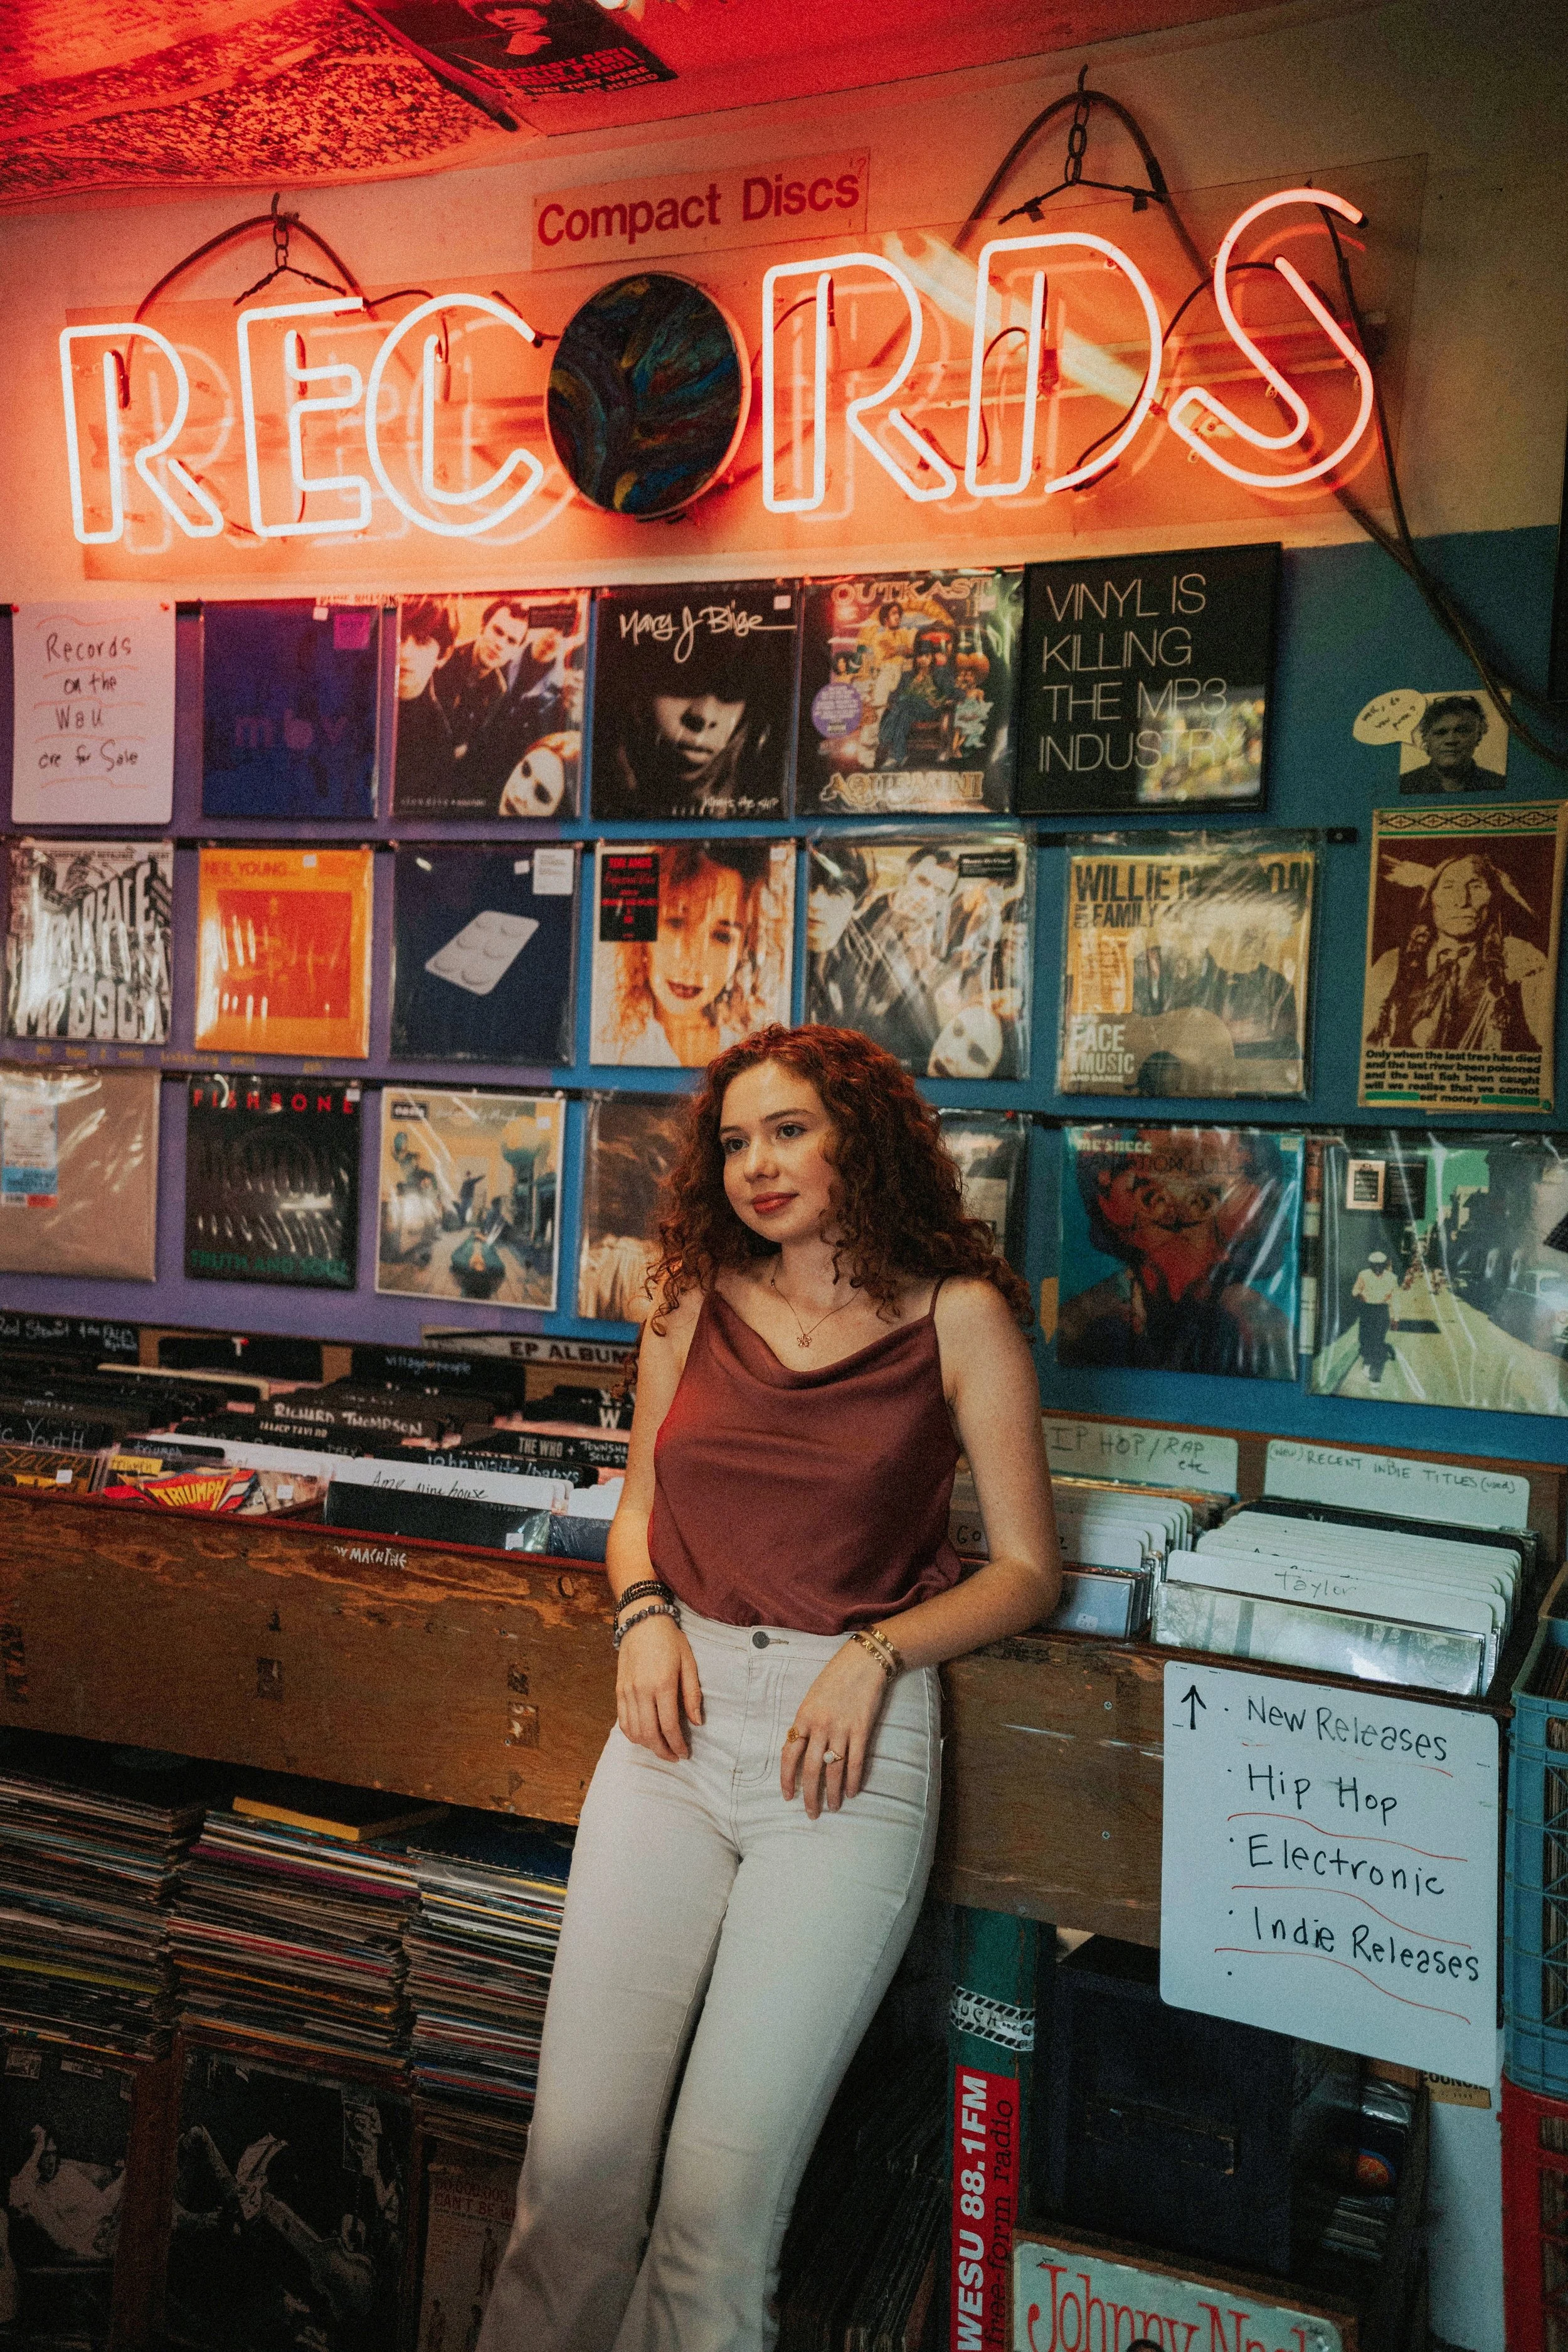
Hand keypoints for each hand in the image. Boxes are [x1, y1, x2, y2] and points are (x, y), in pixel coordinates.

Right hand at [617, 1614, 703, 1761]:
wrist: (642, 1621)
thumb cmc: (670, 1640)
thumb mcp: (689, 1663)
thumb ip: (692, 1694)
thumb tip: (697, 1723)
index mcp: (662, 1684)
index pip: (668, 1726)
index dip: (677, 1744)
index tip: (685, 1754)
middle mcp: (642, 1690)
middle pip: (649, 1734)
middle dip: (663, 1751)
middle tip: (675, 1757)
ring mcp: (627, 1691)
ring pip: (634, 1731)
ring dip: (648, 1746)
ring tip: (662, 1748)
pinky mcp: (619, 1690)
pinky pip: (623, 1721)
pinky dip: (633, 1735)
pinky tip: (644, 1737)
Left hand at [781, 1641, 890, 1817]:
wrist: (862, 1662)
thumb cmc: (834, 1678)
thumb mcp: (811, 1699)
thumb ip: (806, 1724)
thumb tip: (800, 1751)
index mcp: (803, 1718)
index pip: (789, 1755)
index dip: (787, 1779)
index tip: (788, 1796)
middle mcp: (820, 1726)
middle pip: (811, 1769)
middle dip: (810, 1795)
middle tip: (811, 1813)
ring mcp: (842, 1729)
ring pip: (834, 1769)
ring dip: (832, 1793)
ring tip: (832, 1807)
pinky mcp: (862, 1729)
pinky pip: (856, 1761)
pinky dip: (853, 1780)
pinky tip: (851, 1793)